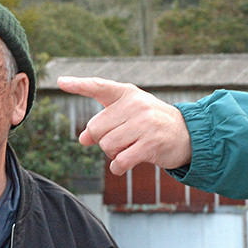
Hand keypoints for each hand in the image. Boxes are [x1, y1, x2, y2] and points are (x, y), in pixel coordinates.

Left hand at [56, 76, 192, 174]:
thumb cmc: (151, 123)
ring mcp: (144, 123)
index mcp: (127, 93)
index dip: (78, 84)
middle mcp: (135, 105)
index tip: (61, 82)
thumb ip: (104, 123)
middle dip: (102, 141)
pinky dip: (118, 166)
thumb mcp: (128, 116)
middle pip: (95, 129)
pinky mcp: (150, 144)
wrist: (187, 134)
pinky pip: (120, 160)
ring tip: (127, 149)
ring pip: (107, 146)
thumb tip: (81, 139)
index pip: (98, 86)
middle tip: (120, 140)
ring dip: (112, 154)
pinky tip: (124, 164)